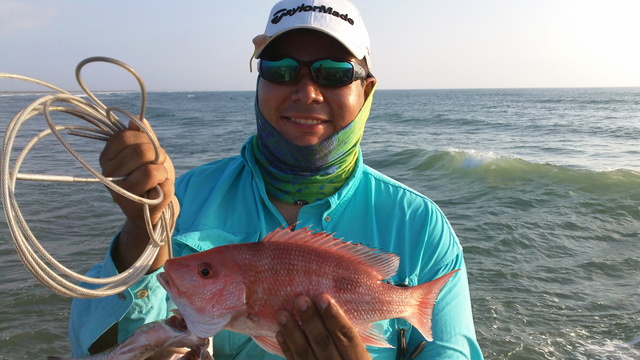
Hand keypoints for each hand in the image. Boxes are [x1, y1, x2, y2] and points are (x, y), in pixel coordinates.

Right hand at [99, 119, 176, 270]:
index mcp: (107, 158)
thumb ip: (142, 136)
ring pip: (152, 171)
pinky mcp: (137, 211)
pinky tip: (160, 192)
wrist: (154, 209)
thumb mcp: (146, 153)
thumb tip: (136, 120)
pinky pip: (165, 188)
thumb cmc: (149, 177)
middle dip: (157, 155)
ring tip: (158, 179)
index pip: (125, 136)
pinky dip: (169, 187)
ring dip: (163, 172)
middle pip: (141, 151)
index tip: (148, 147)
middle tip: (156, 164)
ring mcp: (121, 195)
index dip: (144, 138)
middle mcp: (109, 176)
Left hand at [276, 294, 371, 359]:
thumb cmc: (350, 358)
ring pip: (305, 353)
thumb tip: (329, 301)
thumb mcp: (357, 351)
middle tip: (300, 300)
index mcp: (357, 358)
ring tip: (282, 314)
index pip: (347, 336)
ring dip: (292, 332)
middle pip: (324, 343)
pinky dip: (287, 348)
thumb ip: (346, 335)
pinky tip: (280, 333)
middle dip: (311, 320)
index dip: (335, 317)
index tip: (323, 298)